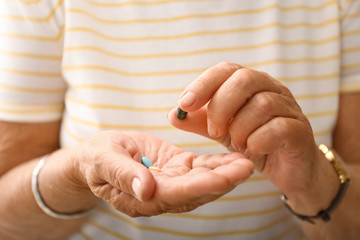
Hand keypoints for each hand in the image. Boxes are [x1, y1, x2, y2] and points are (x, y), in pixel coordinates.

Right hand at [73, 131, 252, 216]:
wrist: (100, 155)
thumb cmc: (97, 158)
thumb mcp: (103, 161)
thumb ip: (124, 175)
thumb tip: (146, 190)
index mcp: (141, 198)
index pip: (176, 195)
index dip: (201, 187)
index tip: (226, 178)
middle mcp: (161, 195)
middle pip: (197, 191)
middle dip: (223, 181)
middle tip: (247, 166)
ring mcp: (172, 182)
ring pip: (203, 181)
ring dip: (226, 172)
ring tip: (247, 160)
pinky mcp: (177, 169)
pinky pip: (200, 168)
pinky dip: (218, 163)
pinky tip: (235, 156)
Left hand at [168, 62, 336, 213]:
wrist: (288, 169)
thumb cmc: (254, 143)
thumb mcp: (222, 132)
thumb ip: (200, 122)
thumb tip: (174, 114)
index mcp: (252, 85)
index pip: (227, 69)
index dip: (204, 83)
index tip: (184, 103)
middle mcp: (272, 89)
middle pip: (244, 79)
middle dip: (221, 106)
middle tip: (214, 131)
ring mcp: (289, 108)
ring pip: (262, 104)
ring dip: (240, 128)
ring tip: (236, 144)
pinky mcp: (300, 131)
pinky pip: (278, 127)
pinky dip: (257, 141)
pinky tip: (251, 150)